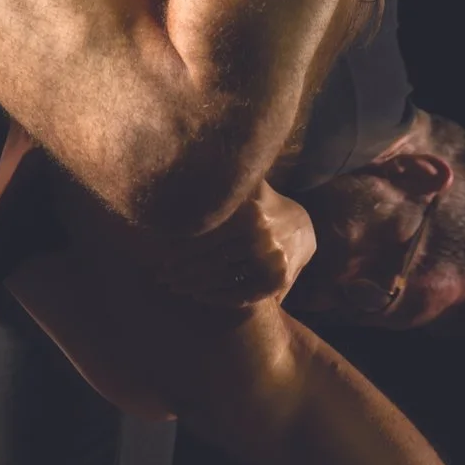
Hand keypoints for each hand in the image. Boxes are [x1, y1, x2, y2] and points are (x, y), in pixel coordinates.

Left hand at [151, 185, 317, 308]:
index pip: (205, 236)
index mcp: (250, 215)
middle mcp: (263, 239)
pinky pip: (242, 294)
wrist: (304, 227)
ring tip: (176, 287)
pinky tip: (199, 296)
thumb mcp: (247, 187)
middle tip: (162, 277)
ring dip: (194, 286)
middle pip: (211, 260)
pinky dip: (218, 297)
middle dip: (182, 271)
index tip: (160, 257)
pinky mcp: (278, 281)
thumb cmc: (264, 205)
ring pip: (223, 279)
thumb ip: (224, 182)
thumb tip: (190, 167)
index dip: (180, 249)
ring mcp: (272, 262)